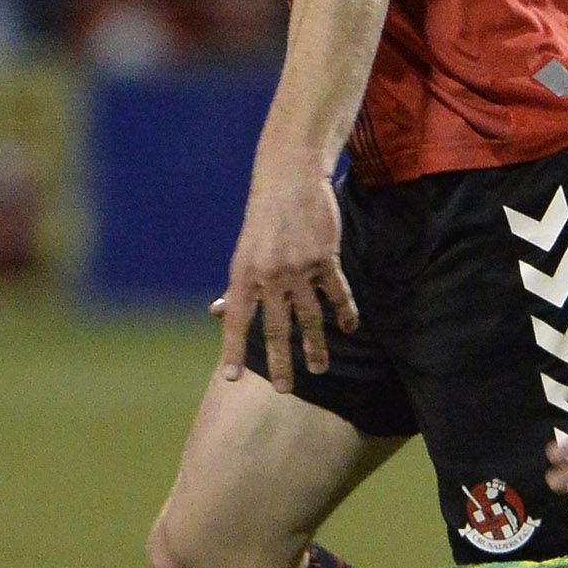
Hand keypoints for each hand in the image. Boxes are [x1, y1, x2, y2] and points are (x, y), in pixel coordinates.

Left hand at [211, 176, 357, 387]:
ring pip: (309, 317)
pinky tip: (350, 328)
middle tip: (285, 389)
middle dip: (280, 361)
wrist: (290, 178)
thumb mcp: (244, 250)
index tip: (231, 377)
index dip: (233, 348)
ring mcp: (299, 267)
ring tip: (320, 368)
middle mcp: (269, 274)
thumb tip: (217, 312)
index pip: (236, 319)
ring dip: (315, 346)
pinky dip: (345, 312)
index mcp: (243, 273)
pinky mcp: (325, 257)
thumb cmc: (264, 217)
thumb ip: (237, 285)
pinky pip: (338, 294)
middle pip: (275, 327)